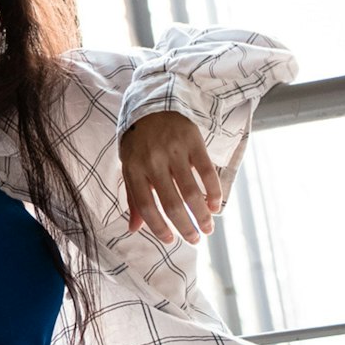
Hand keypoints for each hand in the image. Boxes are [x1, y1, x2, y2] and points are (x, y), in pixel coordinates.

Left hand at [119, 111, 222, 244]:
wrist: (152, 104)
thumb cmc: (139, 142)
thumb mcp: (129, 166)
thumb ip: (133, 197)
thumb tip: (133, 229)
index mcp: (133, 169)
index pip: (145, 205)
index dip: (158, 226)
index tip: (170, 240)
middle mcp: (153, 161)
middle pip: (171, 203)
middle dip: (185, 226)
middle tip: (195, 240)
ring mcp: (174, 150)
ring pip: (191, 191)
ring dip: (202, 215)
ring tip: (208, 228)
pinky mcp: (193, 141)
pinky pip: (207, 172)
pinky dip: (213, 192)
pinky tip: (216, 206)